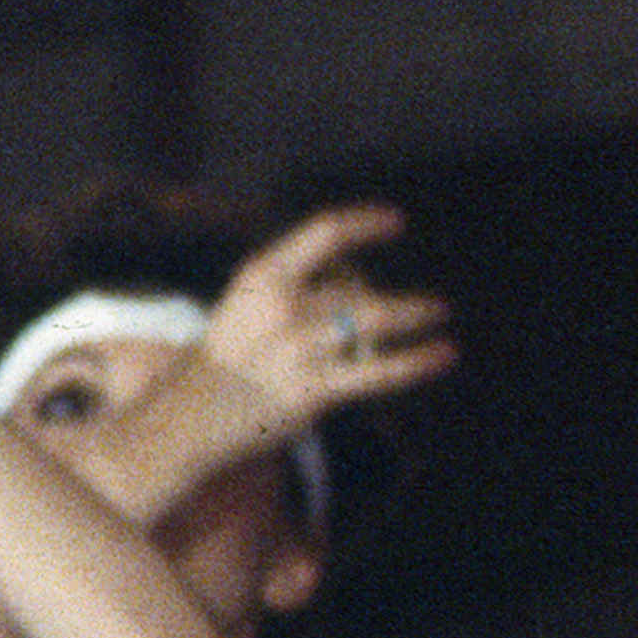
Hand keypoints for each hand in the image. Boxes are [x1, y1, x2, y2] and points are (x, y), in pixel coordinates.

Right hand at [196, 201, 452, 439]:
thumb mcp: (248, 303)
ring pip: (377, 319)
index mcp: (263, 275)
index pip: (326, 231)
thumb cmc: (228, 357)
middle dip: (384, 297)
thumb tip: (358, 281)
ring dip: (415, 312)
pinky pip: (380, 371)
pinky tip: (445, 353)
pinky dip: (418, 360)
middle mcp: (283, 304)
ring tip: (439, 310)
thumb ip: (295, 286)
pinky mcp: (316, 389)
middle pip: (356, 284)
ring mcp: (301, 348)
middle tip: (411, 304)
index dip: (366, 222)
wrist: (192, 415)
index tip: (396, 222)